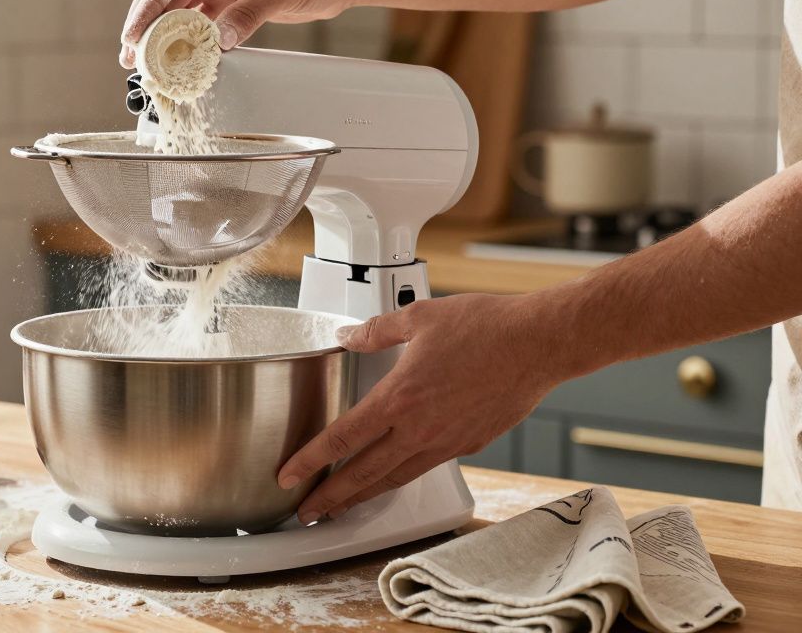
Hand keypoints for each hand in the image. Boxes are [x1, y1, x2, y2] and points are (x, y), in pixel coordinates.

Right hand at [120, 0, 358, 67]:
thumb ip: (248, 15)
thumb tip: (218, 41)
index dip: (147, 8)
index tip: (133, 35)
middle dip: (145, 23)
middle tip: (130, 54)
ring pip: (176, 7)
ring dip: (160, 33)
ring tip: (145, 61)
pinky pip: (197, 18)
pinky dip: (184, 37)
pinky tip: (175, 56)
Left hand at [277, 293, 571, 523]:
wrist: (541, 343)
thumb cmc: (487, 327)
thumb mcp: (419, 317)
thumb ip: (377, 330)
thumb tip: (347, 336)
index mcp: (399, 397)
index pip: (342, 438)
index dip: (309, 461)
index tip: (288, 476)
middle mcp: (419, 428)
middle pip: (363, 473)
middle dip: (330, 498)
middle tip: (306, 512)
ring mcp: (446, 441)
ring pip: (395, 478)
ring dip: (364, 495)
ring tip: (341, 506)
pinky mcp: (470, 444)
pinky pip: (427, 466)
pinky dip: (402, 477)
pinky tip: (394, 476)